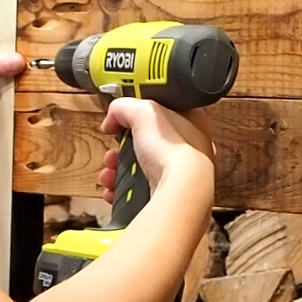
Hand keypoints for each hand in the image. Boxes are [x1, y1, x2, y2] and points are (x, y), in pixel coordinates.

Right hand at [96, 98, 214, 202]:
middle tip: (112, 154)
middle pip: (145, 145)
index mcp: (191, 123)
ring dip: (118, 171)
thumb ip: (127, 107)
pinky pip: (139, 191)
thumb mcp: (145, 112)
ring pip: (140, 169)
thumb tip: (114, 114)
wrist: (181, 191)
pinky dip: (123, 190)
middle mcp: (188, 149)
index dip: (137, 119)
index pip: (161, 115)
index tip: (120, 122)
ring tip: (110, 174)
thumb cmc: (174, 150)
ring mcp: (179, 175)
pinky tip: (114, 189)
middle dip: (121, 150)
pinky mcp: (168, 194)